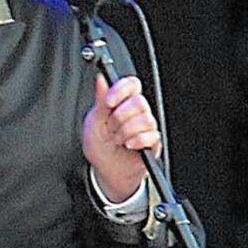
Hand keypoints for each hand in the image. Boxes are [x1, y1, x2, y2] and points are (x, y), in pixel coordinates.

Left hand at [82, 74, 160, 201]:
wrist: (105, 169)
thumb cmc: (99, 145)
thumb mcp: (94, 121)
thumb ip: (100, 100)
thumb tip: (101, 79)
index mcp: (122, 102)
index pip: (132, 85)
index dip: (122, 90)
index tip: (109, 102)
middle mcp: (137, 112)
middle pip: (139, 102)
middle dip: (120, 117)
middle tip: (111, 128)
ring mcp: (146, 127)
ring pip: (146, 119)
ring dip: (126, 132)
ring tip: (118, 140)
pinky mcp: (153, 142)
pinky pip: (151, 136)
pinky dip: (136, 141)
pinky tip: (128, 145)